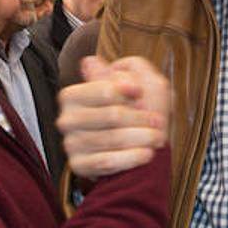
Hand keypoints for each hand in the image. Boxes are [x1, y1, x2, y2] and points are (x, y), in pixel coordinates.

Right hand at [57, 55, 169, 178]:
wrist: (129, 151)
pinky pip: (106, 162)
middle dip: (141, 118)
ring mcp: (71, 143)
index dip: (124, 89)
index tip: (140, 91)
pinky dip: (130, 157)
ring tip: (158, 138)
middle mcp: (67, 119)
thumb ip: (121, 72)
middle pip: (112, 115)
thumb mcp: (137, 87)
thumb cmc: (134, 114)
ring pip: (112, 138)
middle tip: (160, 122)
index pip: (103, 89)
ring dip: (141, 138)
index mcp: (73, 95)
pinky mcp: (78, 165)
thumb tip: (92, 61)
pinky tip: (147, 154)